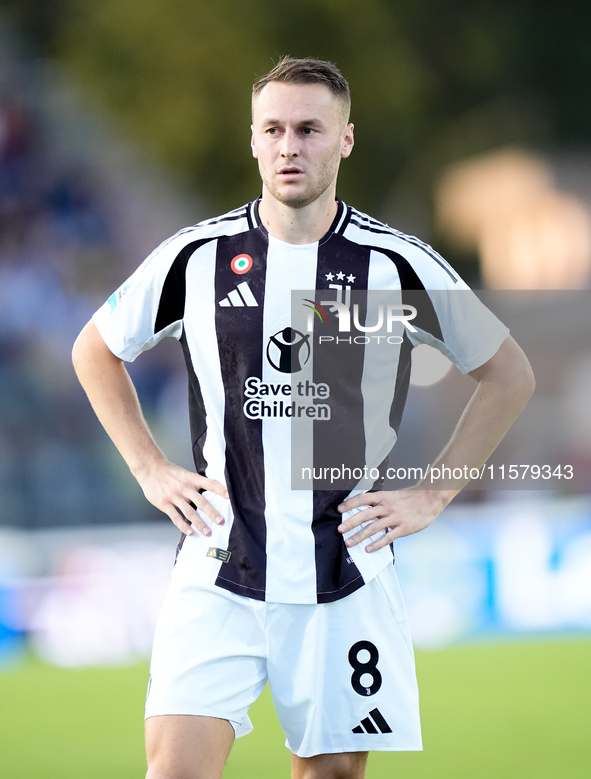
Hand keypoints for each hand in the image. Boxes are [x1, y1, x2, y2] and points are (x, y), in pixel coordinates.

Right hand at [136, 459, 228, 536]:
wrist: (150, 469)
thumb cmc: (169, 473)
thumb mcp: (185, 474)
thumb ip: (196, 483)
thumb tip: (211, 493)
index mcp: (191, 478)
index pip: (209, 483)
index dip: (220, 490)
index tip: (230, 497)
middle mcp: (184, 487)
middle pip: (201, 502)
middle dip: (212, 513)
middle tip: (221, 522)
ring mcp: (174, 496)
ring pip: (189, 512)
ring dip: (199, 523)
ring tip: (208, 532)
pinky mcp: (164, 504)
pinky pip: (176, 517)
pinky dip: (183, 526)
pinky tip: (190, 532)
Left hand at [337, 488, 451, 552]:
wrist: (431, 498)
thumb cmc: (411, 497)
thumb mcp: (393, 493)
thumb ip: (380, 499)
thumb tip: (365, 504)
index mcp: (383, 496)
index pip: (362, 498)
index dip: (350, 504)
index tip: (339, 510)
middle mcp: (387, 506)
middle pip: (365, 514)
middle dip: (351, 522)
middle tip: (340, 530)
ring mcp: (395, 517)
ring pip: (373, 528)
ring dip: (359, 536)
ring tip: (349, 543)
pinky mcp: (403, 528)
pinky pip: (387, 537)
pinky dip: (377, 544)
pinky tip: (368, 549)